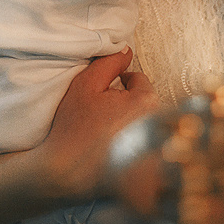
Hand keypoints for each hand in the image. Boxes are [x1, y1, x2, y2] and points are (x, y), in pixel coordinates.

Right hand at [36, 48, 157, 201]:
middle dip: (125, 104)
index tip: (101, 99)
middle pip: (143, 102)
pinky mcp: (150, 171)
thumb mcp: (87, 85)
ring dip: (128, 125)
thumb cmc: (74, 128)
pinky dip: (131, 148)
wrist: (65, 174)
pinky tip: (110, 153)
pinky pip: (143, 147)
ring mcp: (156, 149)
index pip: (138, 80)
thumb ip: (109, 62)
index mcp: (147, 101)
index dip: (117, 84)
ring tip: (104, 136)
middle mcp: (158, 125)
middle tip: (101, 117)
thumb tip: (126, 49)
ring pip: (143, 123)